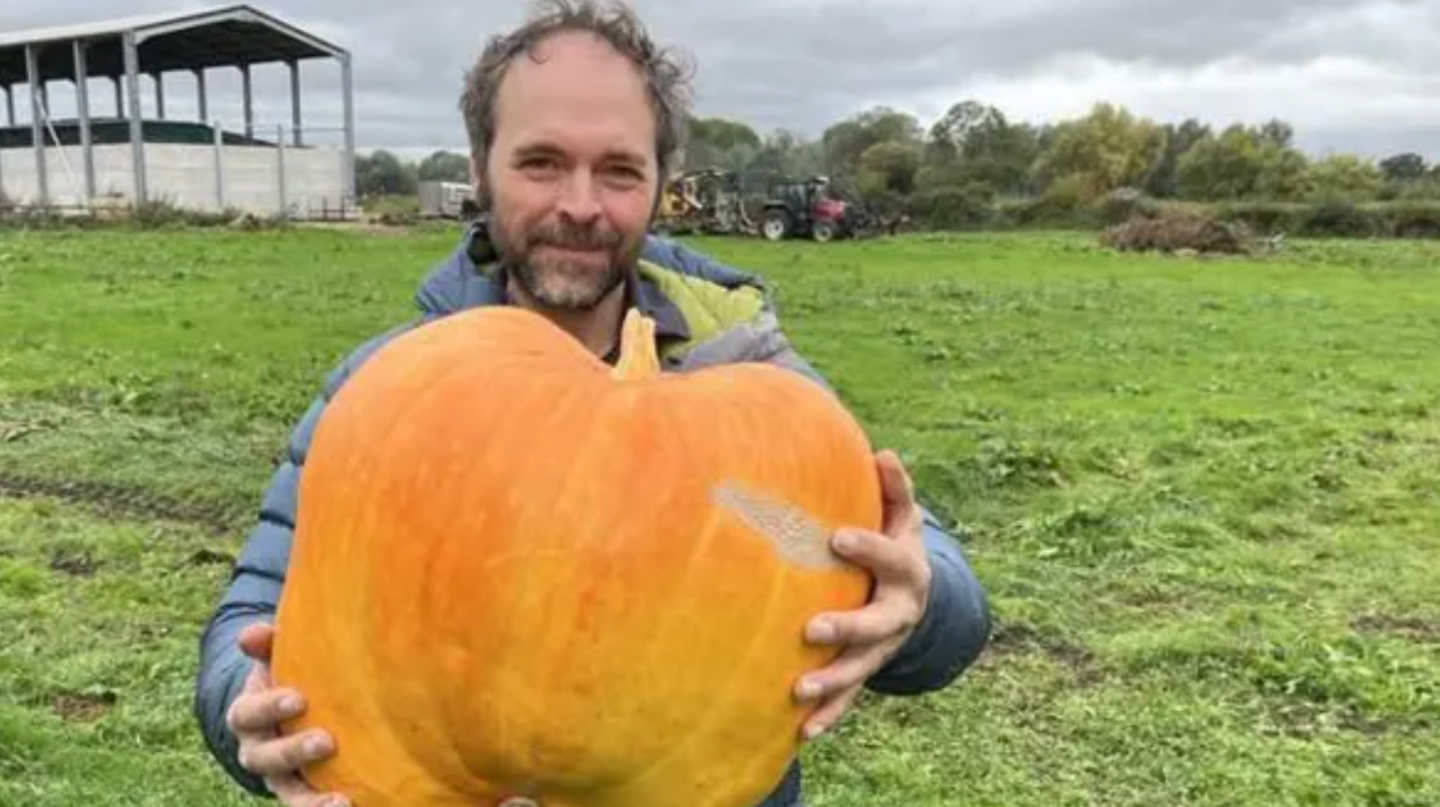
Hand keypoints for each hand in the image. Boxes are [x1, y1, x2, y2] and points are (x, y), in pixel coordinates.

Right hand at [226, 622, 347, 806]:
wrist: (294, 709)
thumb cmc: (289, 674)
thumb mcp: (276, 657)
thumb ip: (267, 644)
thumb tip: (252, 635)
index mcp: (247, 714)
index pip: (248, 713)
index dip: (270, 707)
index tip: (299, 699)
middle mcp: (258, 750)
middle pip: (265, 758)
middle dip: (294, 751)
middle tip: (326, 741)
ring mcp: (280, 777)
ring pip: (289, 794)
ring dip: (311, 802)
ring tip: (340, 802)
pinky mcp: (304, 793)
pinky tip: (354, 805)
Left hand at [793, 449, 931, 739]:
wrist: (916, 596)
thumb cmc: (894, 544)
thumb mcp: (902, 518)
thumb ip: (893, 490)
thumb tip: (883, 452)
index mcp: (907, 571)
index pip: (889, 557)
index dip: (866, 547)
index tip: (835, 538)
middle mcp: (898, 614)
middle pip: (875, 624)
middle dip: (845, 628)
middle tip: (810, 628)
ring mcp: (883, 648)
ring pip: (860, 668)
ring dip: (831, 681)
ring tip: (798, 689)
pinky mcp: (866, 671)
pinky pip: (849, 698)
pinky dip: (829, 715)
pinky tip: (802, 732)